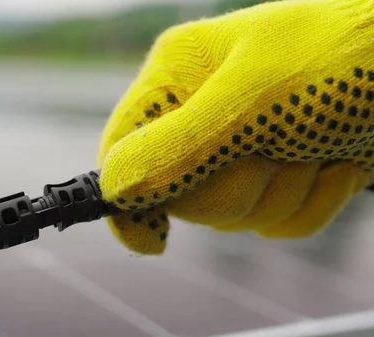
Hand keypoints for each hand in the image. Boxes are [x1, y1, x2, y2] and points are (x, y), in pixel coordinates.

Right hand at [97, 0, 373, 254]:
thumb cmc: (344, 58)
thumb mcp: (256, 99)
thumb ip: (179, 146)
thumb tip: (115, 188)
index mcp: (178, 76)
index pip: (123, 147)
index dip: (128, 197)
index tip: (152, 240)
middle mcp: (200, 113)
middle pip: (182, 196)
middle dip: (237, 187)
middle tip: (274, 149)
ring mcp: (240, 148)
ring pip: (233, 217)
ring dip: (284, 191)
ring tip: (315, 145)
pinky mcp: (278, 174)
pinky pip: (275, 223)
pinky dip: (312, 203)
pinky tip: (336, 161)